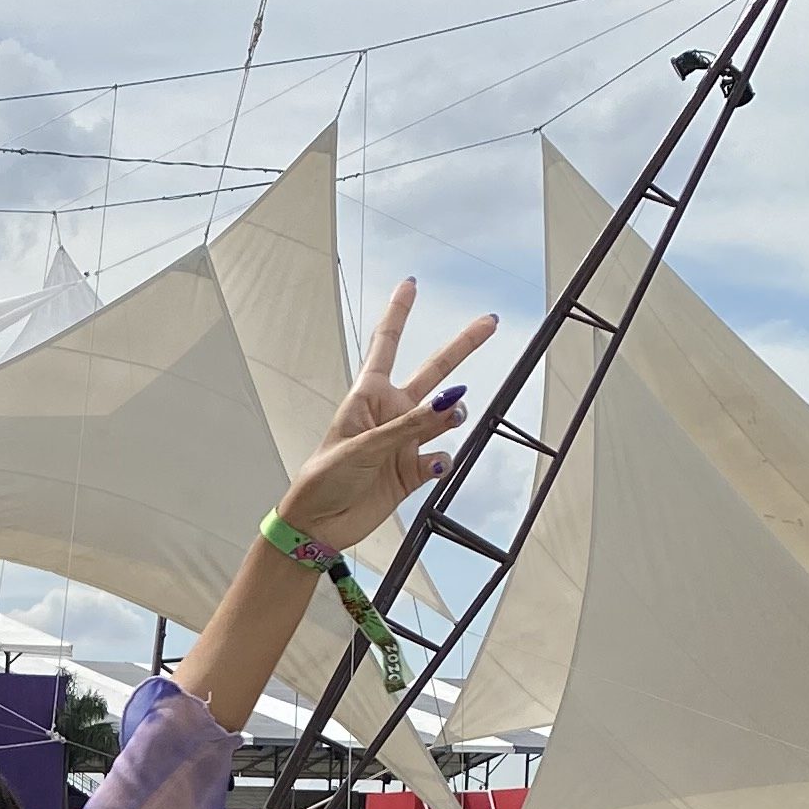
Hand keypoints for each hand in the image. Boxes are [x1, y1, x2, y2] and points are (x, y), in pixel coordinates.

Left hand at [276, 280, 499, 557]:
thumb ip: (410, 425)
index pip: (386, 344)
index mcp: (368, 396)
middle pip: (433, 372)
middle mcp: (391, 414)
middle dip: (461, 347)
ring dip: (452, 414)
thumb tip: (450, 404)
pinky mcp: (412, 472)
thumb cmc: (324, 478)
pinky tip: (432, 465)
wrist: (318, 525)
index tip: (410, 284)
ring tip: (452, 416)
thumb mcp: (363, 445)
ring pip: (444, 417)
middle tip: (489, 322)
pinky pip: (440, 457)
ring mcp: (403, 441)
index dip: (399, 314)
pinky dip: (442, 459)